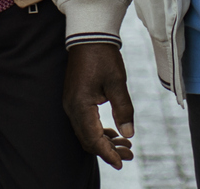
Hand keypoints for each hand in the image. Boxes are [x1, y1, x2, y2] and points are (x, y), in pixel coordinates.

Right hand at [62, 42, 135, 169]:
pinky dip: (98, 131)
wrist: (89, 36)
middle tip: (129, 155)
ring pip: (86, 132)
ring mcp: (71, 104)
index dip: (107, 153)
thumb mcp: (117, 82)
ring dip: (104, 141)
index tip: (121, 163)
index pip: (93, 138)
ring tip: (125, 146)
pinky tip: (113, 133)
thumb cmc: (103, 56)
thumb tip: (128, 134)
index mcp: (81, 105)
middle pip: (88, 139)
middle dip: (108, 150)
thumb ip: (123, 109)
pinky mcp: (75, 99)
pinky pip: (85, 123)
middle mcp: (72, 108)